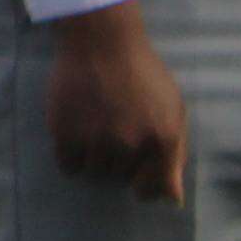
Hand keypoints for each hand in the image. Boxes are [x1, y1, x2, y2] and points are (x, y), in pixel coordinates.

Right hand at [46, 0, 188, 202]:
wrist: (101, 41)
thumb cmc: (142, 73)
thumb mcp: (173, 109)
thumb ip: (175, 155)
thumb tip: (172, 199)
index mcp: (163, 140)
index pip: (154, 188)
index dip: (144, 183)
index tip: (136, 175)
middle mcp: (131, 144)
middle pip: (120, 176)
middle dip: (117, 159)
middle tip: (112, 129)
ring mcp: (96, 139)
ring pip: (94, 170)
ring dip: (93, 155)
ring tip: (93, 125)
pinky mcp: (65, 132)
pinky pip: (68, 165)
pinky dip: (70, 154)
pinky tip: (75, 130)